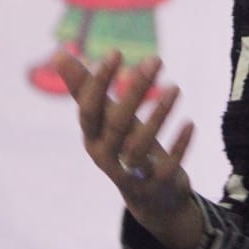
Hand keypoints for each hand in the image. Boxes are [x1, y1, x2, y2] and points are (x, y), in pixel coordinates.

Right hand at [55, 50, 205, 248]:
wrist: (150, 197)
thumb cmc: (123, 146)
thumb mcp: (105, 119)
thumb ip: (84, 88)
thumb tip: (57, 52)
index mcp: (92, 138)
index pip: (89, 110)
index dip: (99, 82)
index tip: (116, 51)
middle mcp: (106, 157)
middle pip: (116, 124)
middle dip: (135, 90)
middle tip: (155, 59)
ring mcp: (130, 173)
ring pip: (139, 146)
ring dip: (159, 115)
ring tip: (175, 87)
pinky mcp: (155, 185)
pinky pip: (166, 166)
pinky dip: (179, 146)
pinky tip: (190, 123)